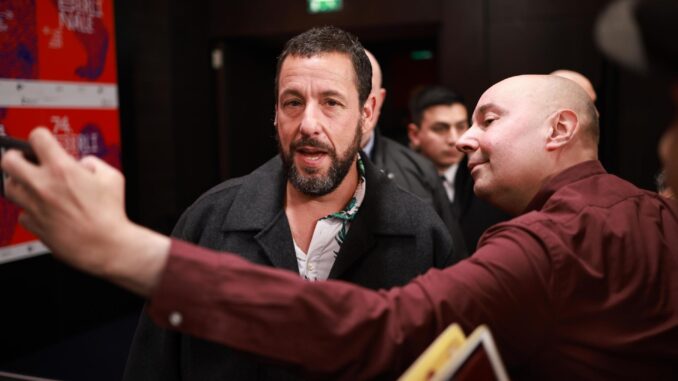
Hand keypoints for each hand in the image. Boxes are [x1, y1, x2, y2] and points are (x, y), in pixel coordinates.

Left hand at [1, 128, 168, 294]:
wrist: (106, 245)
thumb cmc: (111, 214)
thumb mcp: (112, 177)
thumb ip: (93, 163)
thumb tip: (82, 164)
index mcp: (62, 169)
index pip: (37, 137)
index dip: (41, 137)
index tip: (44, 142)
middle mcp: (42, 185)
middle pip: (8, 161)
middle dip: (16, 157)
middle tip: (27, 161)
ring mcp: (35, 206)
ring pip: (9, 187)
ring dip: (20, 183)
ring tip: (35, 186)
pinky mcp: (34, 225)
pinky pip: (22, 213)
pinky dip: (31, 210)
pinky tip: (45, 210)